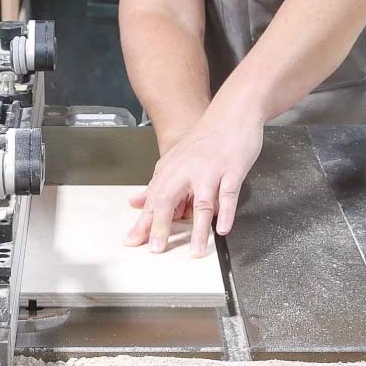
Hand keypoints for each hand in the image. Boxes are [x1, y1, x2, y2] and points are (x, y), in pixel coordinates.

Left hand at [124, 101, 264, 256]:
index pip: (153, 199)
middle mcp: (187, 170)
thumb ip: (158, 183)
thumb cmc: (207, 139)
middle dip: (161, 226)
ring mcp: (210, 170)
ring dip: (199, 231)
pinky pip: (228, 194)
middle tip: (156, 249)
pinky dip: (225, 213)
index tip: (132, 242)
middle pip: (169, 200)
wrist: (232, 113)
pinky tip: (223, 229)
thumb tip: (136, 203)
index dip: (142, 222)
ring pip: (202, 204)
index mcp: (171, 169)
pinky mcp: (232, 169)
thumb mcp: (177, 159)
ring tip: (196, 252)